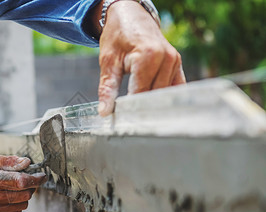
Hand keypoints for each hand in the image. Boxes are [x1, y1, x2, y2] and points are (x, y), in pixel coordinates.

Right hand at [0, 154, 45, 211]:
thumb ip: (9, 161)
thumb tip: (26, 163)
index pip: (20, 182)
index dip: (35, 179)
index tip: (42, 176)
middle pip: (25, 195)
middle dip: (30, 187)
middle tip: (26, 179)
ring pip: (23, 205)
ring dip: (24, 196)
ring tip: (14, 187)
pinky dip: (17, 203)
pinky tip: (8, 196)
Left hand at [92, 1, 185, 115]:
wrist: (130, 15)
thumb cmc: (117, 36)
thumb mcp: (108, 61)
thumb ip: (107, 88)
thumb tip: (105, 112)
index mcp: (148, 56)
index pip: (140, 93)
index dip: (131, 110)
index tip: (123, 124)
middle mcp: (166, 58)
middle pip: (154, 96)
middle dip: (141, 110)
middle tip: (129, 125)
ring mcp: (175, 61)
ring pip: (164, 94)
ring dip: (152, 105)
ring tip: (140, 118)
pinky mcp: (177, 65)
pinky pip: (174, 88)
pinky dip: (164, 98)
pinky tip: (155, 109)